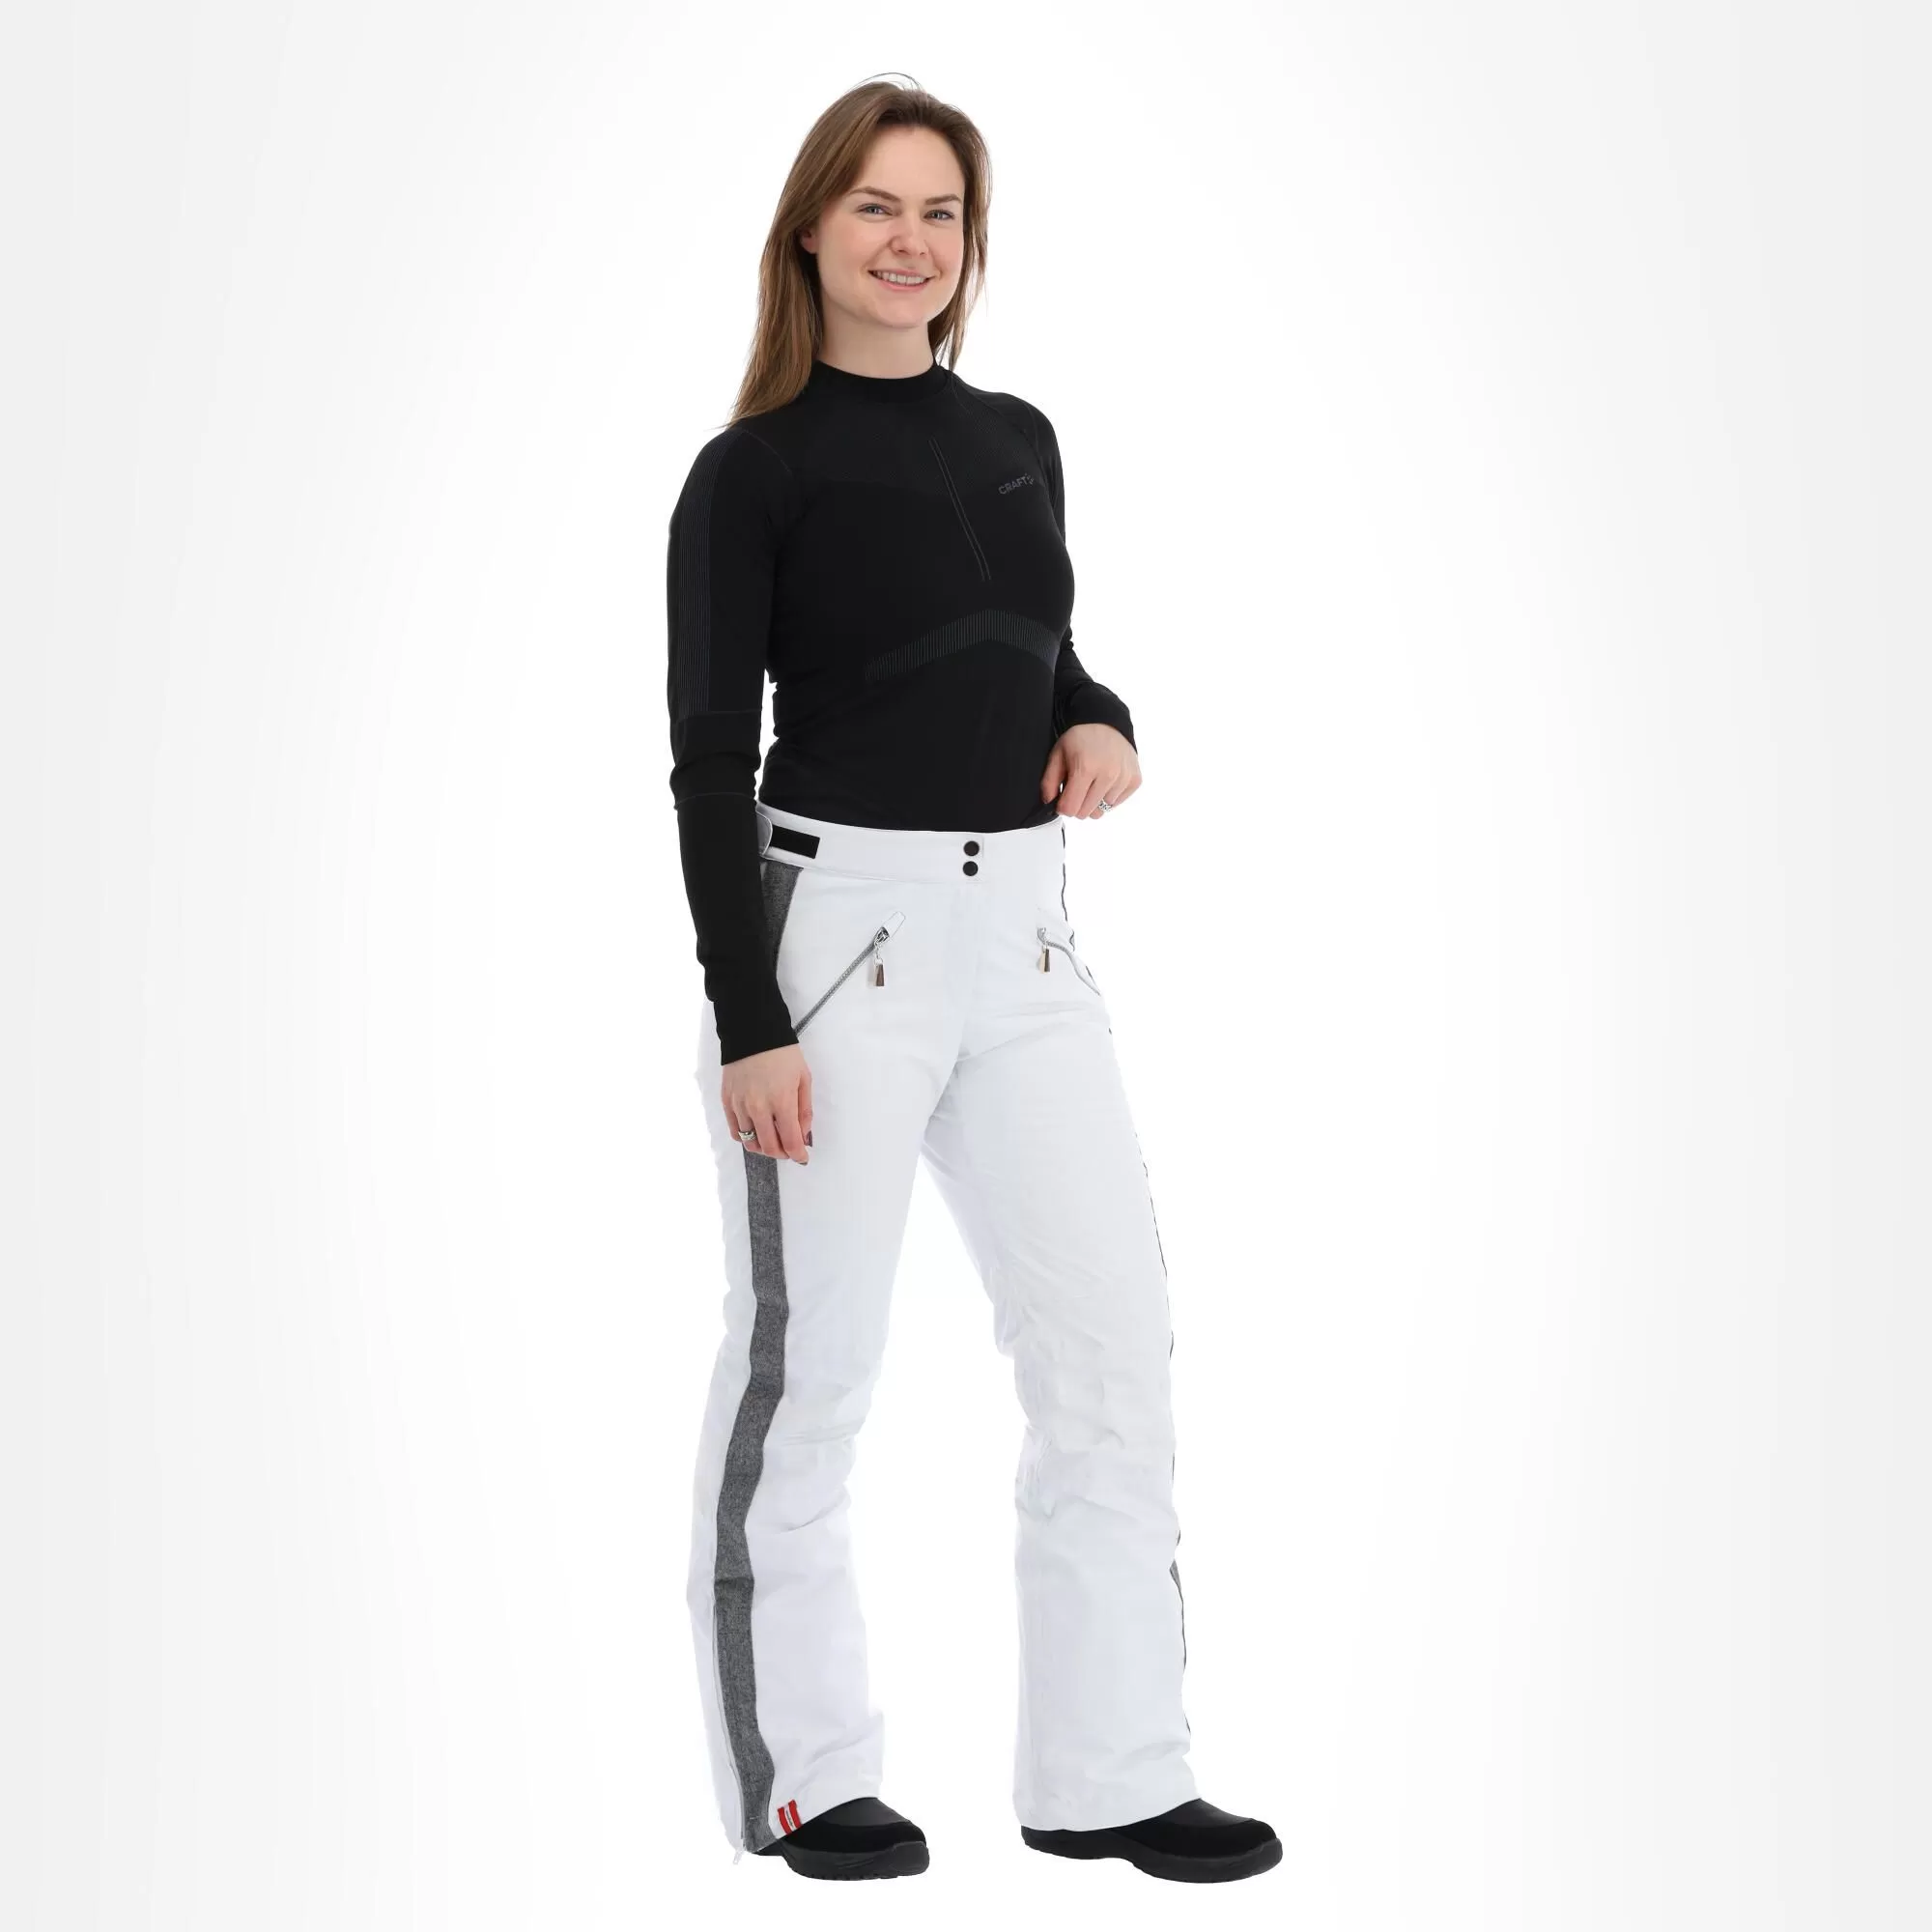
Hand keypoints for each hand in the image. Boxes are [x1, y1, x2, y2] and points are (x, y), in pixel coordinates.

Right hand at [720, 1042, 812, 1163]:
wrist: (753, 1032)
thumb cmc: (783, 1054)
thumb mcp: (803, 1078)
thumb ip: (804, 1110)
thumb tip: (803, 1134)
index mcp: (782, 1102)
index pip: (790, 1142)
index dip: (798, 1155)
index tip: (802, 1158)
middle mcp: (758, 1108)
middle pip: (769, 1147)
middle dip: (783, 1154)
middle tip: (789, 1149)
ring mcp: (740, 1106)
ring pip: (750, 1142)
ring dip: (764, 1148)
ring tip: (773, 1141)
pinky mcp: (727, 1101)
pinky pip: (735, 1131)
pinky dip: (746, 1137)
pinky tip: (755, 1131)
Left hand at [1041, 722, 1139, 818]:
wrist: (1107, 723)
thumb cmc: (1082, 738)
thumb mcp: (1057, 754)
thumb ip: (1049, 781)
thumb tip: (1050, 802)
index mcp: (1086, 768)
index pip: (1071, 808)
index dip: (1063, 806)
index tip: (1063, 798)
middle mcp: (1108, 774)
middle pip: (1086, 813)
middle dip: (1077, 805)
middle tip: (1077, 788)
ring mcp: (1124, 778)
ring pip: (1102, 810)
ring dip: (1094, 801)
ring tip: (1093, 782)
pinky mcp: (1135, 781)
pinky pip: (1116, 804)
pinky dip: (1108, 797)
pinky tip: (1105, 781)